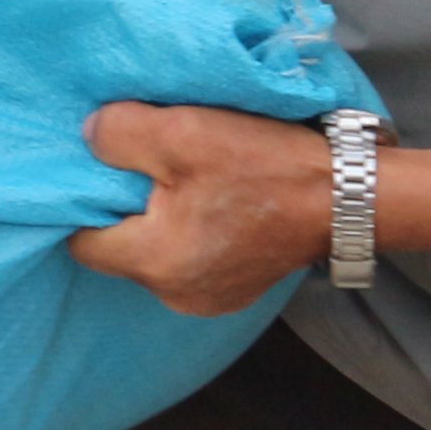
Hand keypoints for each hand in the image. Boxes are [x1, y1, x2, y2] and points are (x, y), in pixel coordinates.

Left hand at [67, 102, 334, 317]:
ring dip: (161, 217)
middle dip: (124, 206)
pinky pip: (190, 258)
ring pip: (157, 253)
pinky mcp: (237, 288)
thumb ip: (119, 134)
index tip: (99, 168)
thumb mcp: (183, 132)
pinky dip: (191, 229)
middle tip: (144, 162)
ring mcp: (211, 298)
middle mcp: (177, 295)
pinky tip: (212, 197)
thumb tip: (89, 137)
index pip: (82, 242)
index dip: (81, 201)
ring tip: (182, 176)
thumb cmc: (264, 165)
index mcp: (156, 263)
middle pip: (121, 248)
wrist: (349, 196)